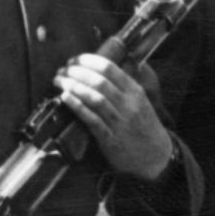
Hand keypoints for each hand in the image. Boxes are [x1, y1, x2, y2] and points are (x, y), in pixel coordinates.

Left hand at [55, 54, 173, 179]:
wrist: (155, 156)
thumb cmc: (143, 126)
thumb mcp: (141, 101)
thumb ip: (125, 84)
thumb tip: (108, 65)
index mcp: (135, 92)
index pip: (110, 69)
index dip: (88, 61)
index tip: (74, 59)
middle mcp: (128, 104)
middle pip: (99, 81)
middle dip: (77, 72)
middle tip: (62, 69)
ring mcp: (119, 121)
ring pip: (94, 98)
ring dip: (73, 86)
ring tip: (59, 80)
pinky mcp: (109, 138)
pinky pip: (91, 119)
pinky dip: (77, 106)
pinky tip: (65, 97)